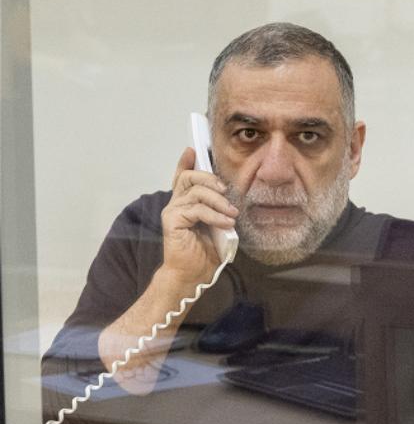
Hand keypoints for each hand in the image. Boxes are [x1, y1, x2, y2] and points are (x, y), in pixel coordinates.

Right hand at [159, 147, 237, 285]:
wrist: (193, 275)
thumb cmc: (205, 253)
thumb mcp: (218, 226)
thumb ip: (219, 210)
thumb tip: (231, 200)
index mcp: (186, 203)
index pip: (183, 177)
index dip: (186, 162)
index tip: (192, 148)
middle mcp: (176, 204)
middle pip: (189, 177)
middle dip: (210, 178)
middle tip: (227, 190)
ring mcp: (172, 211)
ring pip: (195, 192)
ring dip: (218, 201)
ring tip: (232, 213)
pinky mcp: (172, 221)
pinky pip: (196, 209)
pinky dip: (214, 215)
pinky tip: (226, 223)